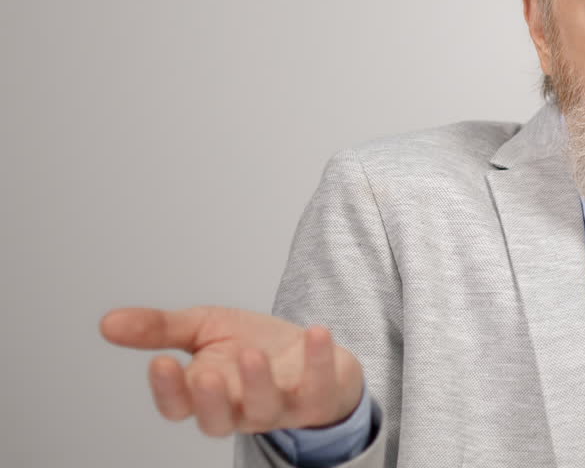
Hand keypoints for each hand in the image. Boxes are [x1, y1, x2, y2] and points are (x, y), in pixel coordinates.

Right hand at [99, 305, 363, 436]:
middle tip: (205, 374)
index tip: (161, 361)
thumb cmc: (250, 343)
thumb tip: (107, 323)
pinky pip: (318, 386)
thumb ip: (160, 328)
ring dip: (258, 383)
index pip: (178, 405)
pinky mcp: (317, 397)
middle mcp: (239, 407)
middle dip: (209, 401)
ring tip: (252, 353)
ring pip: (265, 409)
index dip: (169, 390)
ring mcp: (280, 406)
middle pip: (217, 420)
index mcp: (205, 393)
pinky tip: (316, 333)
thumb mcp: (203, 328)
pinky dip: (318, 360)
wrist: (309, 349)